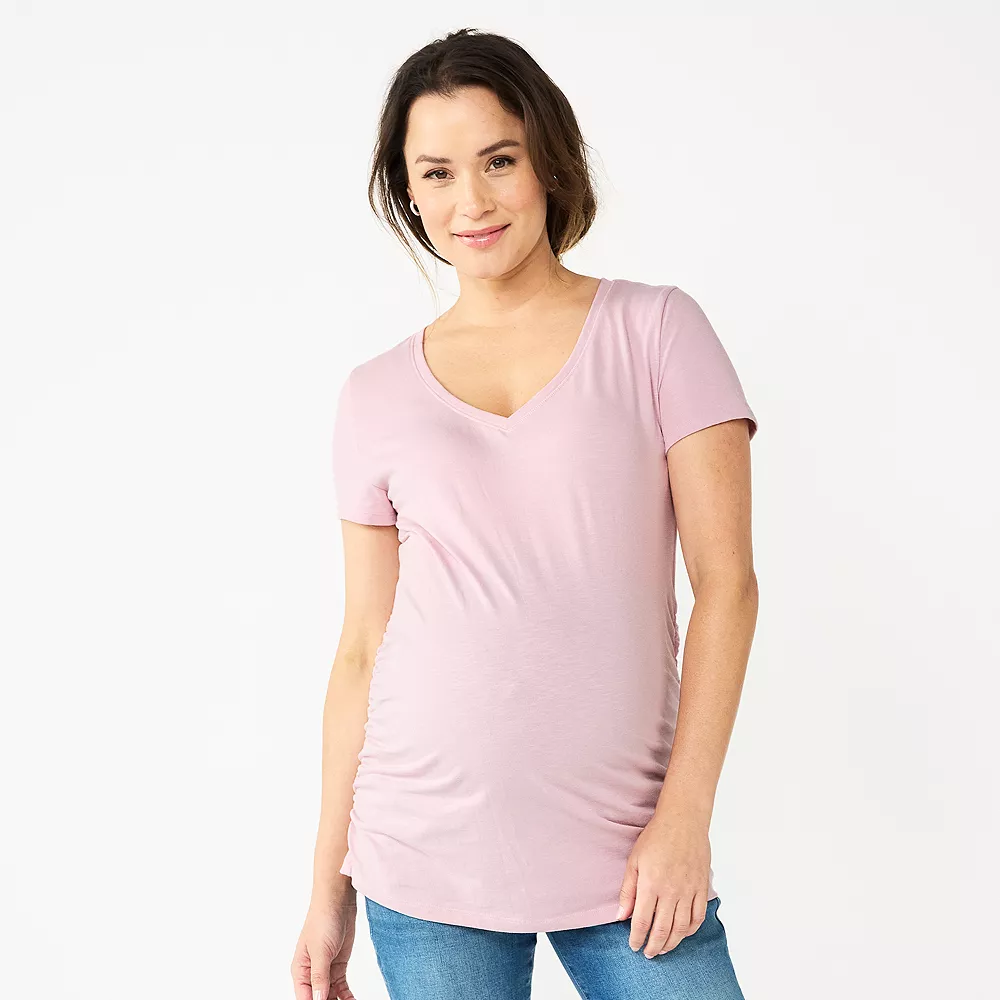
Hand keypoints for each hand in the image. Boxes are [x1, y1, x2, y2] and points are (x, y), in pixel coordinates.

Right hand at [291, 893, 358, 999]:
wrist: (338, 901)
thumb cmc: (323, 919)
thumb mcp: (321, 951)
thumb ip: (319, 977)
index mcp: (300, 971)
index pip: (305, 998)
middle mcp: (311, 974)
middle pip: (318, 998)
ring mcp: (325, 971)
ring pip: (330, 997)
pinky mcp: (338, 967)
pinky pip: (341, 989)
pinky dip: (347, 997)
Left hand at [616, 808, 711, 957]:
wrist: (683, 821)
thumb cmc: (656, 837)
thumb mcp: (634, 860)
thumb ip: (627, 890)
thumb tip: (620, 916)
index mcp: (651, 885)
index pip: (642, 922)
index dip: (637, 938)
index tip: (634, 946)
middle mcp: (671, 892)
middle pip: (662, 930)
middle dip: (653, 946)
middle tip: (648, 953)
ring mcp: (689, 891)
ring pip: (681, 929)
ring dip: (671, 943)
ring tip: (663, 949)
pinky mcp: (702, 888)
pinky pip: (698, 917)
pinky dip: (690, 930)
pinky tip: (683, 933)